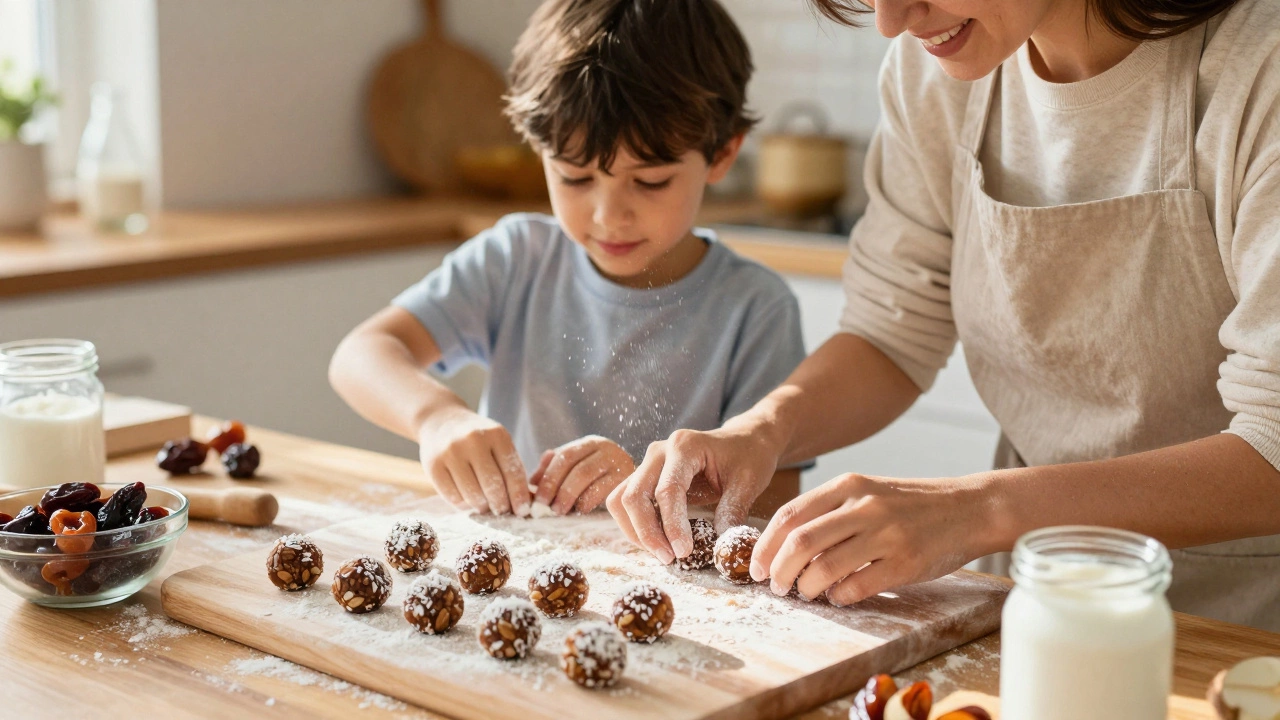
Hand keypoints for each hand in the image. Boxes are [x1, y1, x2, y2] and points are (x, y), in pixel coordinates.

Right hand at [417, 407, 529, 515]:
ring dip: (482, 506)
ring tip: (485, 506)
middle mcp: (473, 440)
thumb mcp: (497, 442)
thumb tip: (522, 503)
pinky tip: (468, 500)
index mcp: (496, 434)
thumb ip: (510, 467)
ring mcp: (451, 452)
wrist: (441, 421)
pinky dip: (463, 505)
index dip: (519, 496)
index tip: (522, 511)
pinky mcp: (433, 466)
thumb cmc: (477, 438)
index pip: (513, 472)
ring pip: (472, 495)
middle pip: (493, 486)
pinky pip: (453, 497)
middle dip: (501, 505)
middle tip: (502, 511)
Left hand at [528, 435, 633, 514]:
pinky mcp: (629, 478)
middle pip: (575, 465)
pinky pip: (604, 489)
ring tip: (560, 510)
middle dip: (557, 487)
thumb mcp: (577, 470)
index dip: (549, 477)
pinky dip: (588, 500)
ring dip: (569, 495)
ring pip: (587, 474)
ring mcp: (619, 461)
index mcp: (590, 443)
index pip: (565, 455)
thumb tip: (532, 482)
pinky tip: (580, 510)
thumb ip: (555, 470)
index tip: (538, 497)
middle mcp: (606, 448)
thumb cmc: (601, 481)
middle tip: (548, 507)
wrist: (642, 485)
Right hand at [606, 421, 781, 564]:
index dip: (671, 525)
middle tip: (669, 558)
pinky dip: (636, 524)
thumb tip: (720, 549)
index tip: (683, 552)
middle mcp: (659, 451)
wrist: (744, 439)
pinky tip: (659, 540)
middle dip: (647, 532)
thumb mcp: (748, 482)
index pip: (667, 490)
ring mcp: (649, 461)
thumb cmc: (749, 457)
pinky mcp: (646, 474)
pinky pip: (628, 500)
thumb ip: (733, 511)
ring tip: (662, 552)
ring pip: (622, 499)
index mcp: (685, 446)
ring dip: (636, 530)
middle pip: (635, 495)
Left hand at [749, 472, 991, 604]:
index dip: (766, 544)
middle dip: (778, 569)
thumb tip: (785, 547)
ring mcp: (886, 534)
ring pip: (825, 566)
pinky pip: (858, 585)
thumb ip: (832, 511)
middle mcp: (864, 505)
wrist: (969, 508)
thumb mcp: (869, 492)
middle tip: (775, 586)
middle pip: (800, 541)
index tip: (757, 566)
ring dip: (806, 587)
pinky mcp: (905, 562)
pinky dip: (839, 596)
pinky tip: (838, 597)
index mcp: (849, 485)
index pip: (791, 514)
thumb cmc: (911, 506)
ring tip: (805, 593)